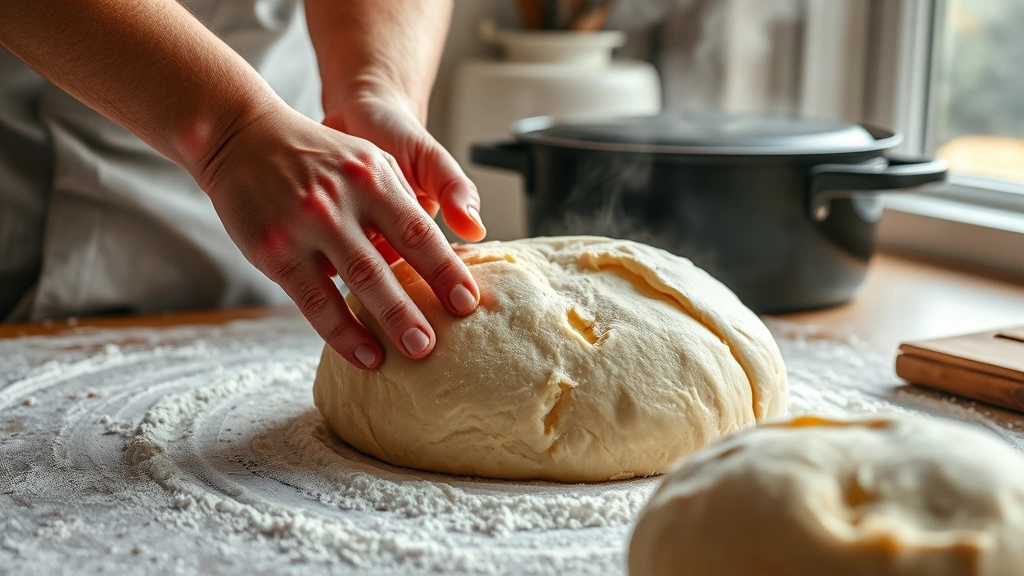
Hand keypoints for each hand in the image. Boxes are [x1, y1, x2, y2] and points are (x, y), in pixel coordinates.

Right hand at [198, 102, 480, 368]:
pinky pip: (314, 300)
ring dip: (388, 322)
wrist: (241, 135)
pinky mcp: (274, 249)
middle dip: (418, 306)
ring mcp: (305, 225)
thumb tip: (446, 245)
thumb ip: (403, 199)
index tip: (468, 302)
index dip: (446, 269)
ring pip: (354, 283)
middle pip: (389, 262)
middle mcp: (341, 200)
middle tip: (441, 341)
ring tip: (415, 352)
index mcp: (373, 177)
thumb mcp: (366, 159)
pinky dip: (342, 332)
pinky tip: (365, 354)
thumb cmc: (316, 157)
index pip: (418, 231)